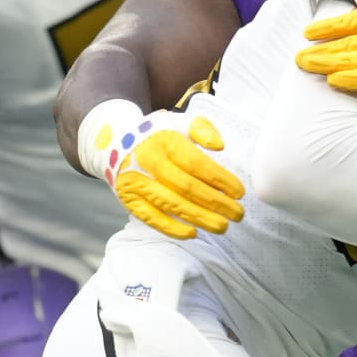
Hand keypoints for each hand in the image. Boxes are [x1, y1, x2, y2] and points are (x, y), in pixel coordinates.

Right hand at [79, 101, 244, 239]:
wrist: (115, 144)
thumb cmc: (159, 135)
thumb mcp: (180, 122)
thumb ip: (202, 129)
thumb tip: (220, 146)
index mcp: (164, 140)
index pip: (196, 164)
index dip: (220, 179)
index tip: (240, 192)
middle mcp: (148, 161)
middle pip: (187, 187)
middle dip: (216, 203)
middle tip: (238, 215)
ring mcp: (136, 182)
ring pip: (171, 204)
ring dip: (199, 218)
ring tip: (223, 227)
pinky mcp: (128, 200)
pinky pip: (151, 218)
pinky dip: (171, 228)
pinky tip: (192, 234)